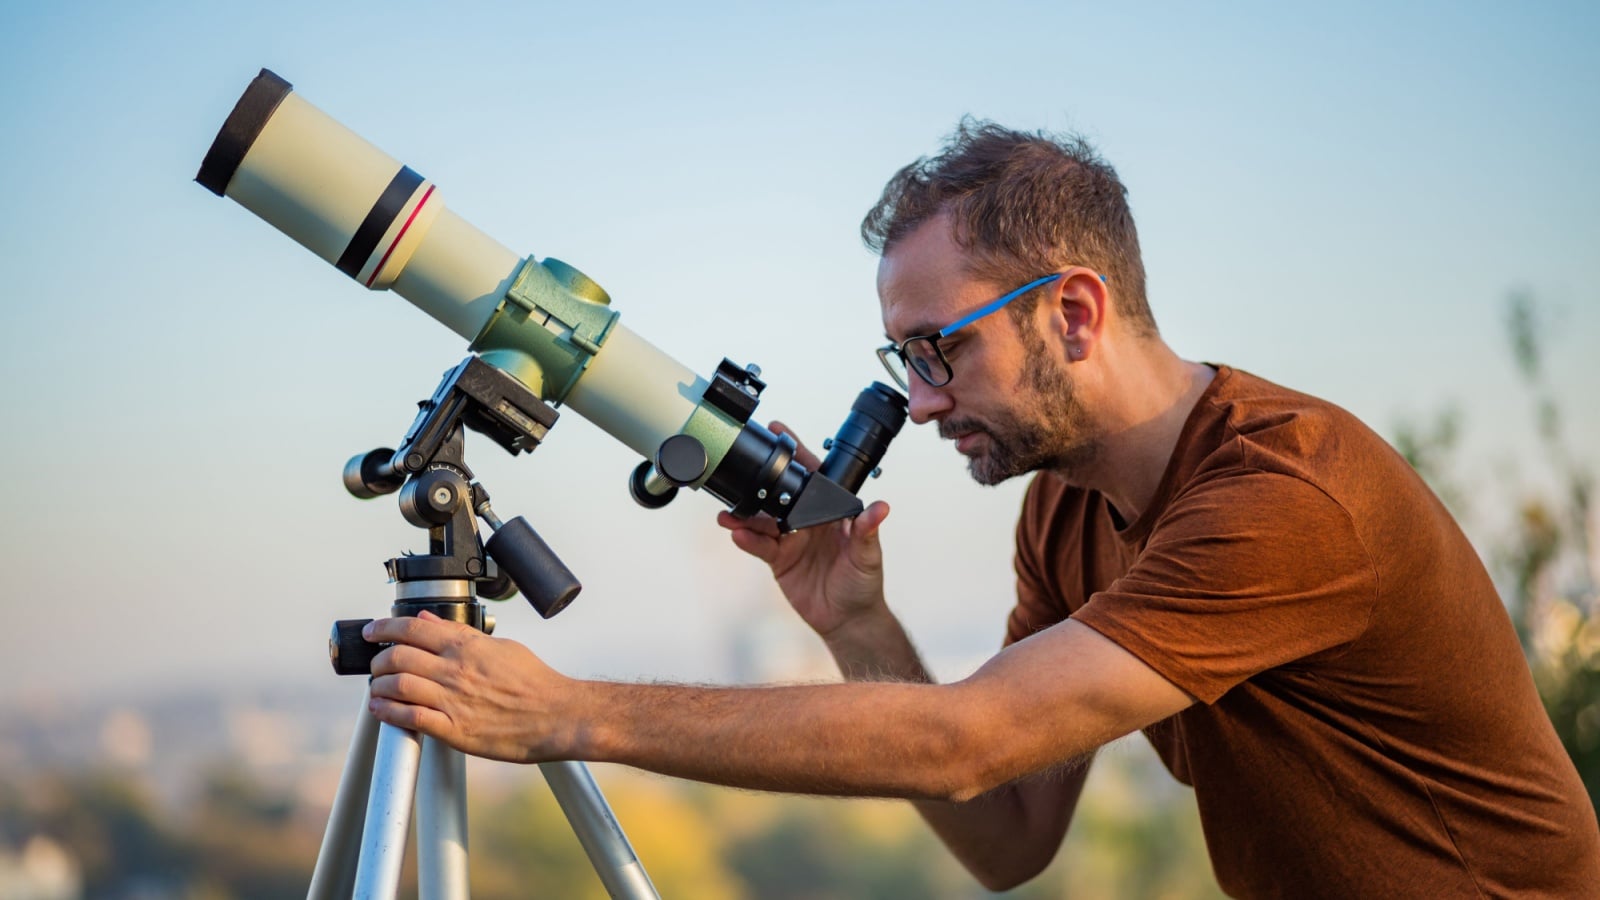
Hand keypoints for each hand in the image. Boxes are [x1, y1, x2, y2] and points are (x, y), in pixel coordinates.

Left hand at [365, 611, 573, 763]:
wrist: (557, 715)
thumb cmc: (535, 682)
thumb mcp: (501, 646)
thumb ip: (461, 633)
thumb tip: (429, 620)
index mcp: (467, 647)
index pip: (413, 628)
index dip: (384, 628)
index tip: (373, 631)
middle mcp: (456, 671)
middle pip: (398, 656)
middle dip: (378, 659)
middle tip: (377, 663)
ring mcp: (453, 700)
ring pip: (398, 686)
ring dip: (380, 685)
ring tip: (378, 686)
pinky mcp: (454, 730)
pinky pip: (411, 718)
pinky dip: (389, 712)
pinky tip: (382, 709)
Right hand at [717, 421, 890, 639]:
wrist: (848, 619)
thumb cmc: (864, 584)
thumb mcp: (868, 555)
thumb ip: (867, 531)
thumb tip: (881, 508)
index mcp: (830, 512)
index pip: (812, 477)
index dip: (796, 454)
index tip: (780, 433)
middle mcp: (807, 520)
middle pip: (779, 495)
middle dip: (759, 484)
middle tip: (741, 472)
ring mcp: (791, 539)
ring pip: (763, 520)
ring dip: (744, 515)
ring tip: (728, 514)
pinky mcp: (779, 559)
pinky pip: (760, 545)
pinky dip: (748, 540)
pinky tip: (738, 534)